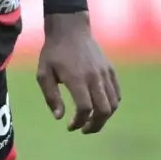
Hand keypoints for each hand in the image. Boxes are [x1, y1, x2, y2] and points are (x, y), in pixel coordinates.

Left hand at [35, 12, 120, 134]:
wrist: (70, 29)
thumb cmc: (53, 53)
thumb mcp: (43, 74)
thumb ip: (51, 97)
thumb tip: (59, 117)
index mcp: (76, 78)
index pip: (85, 108)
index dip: (79, 122)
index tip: (70, 126)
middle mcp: (94, 76)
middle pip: (104, 110)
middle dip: (95, 125)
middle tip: (84, 129)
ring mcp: (105, 73)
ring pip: (113, 104)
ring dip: (104, 117)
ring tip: (91, 121)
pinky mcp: (110, 70)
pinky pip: (117, 94)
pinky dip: (111, 105)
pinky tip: (99, 108)